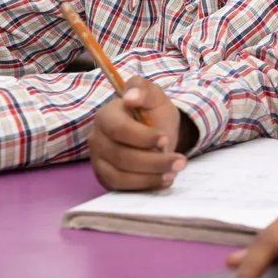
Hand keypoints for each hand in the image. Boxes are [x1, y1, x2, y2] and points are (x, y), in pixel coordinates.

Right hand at [88, 76, 186, 190]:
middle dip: (154, 161)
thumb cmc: (152, 112)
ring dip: (149, 177)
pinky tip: (162, 180)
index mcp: (106, 116)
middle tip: (180, 162)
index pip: (119, 129)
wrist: (156, 131)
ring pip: (119, 176)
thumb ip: (143, 90)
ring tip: (173, 173)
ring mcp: (98, 160)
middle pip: (121, 156)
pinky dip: (143, 186)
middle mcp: (97, 139)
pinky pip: (120, 188)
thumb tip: (130, 97)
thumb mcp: (154, 96)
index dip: (142, 137)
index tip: (164, 140)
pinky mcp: (105, 177)